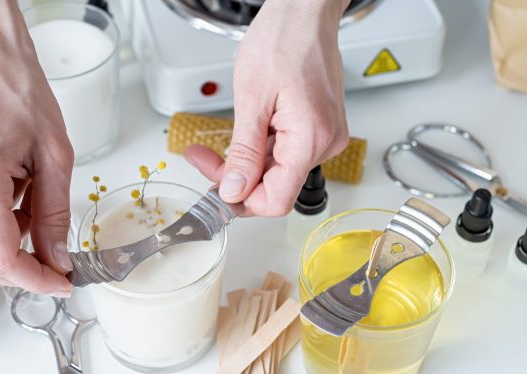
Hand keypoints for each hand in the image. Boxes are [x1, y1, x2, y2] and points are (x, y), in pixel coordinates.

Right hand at [0, 1, 72, 295]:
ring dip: (8, 247)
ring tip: (34, 206)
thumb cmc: (21, 94)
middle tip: (53, 259)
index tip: (61, 281)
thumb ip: (56, 213)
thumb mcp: (56, 155)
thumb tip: (57, 258)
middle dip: (20, 271)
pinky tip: (16, 198)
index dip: (33, 279)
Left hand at [185, 0, 349, 215]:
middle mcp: (324, 142)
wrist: (305, 12)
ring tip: (214, 145)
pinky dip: (259, 149)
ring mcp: (323, 136)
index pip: (277, 199)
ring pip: (277, 171)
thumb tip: (234, 190)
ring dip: (244, 163)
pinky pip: (285, 153)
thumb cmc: (283, 39)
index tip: (214, 191)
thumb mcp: (251, 98)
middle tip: (202, 159)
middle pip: (274, 185)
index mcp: (311, 138)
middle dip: (235, 177)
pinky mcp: (318, 128)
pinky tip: (243, 134)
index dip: (242, 202)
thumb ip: (244, 152)